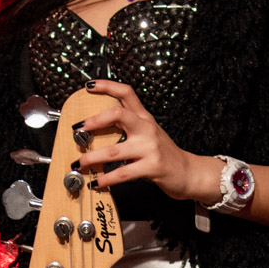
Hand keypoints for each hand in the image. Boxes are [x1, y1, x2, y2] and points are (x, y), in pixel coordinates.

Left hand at [77, 80, 213, 202]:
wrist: (188, 172)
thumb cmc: (164, 154)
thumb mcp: (148, 134)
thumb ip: (128, 127)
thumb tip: (95, 126)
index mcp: (144, 118)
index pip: (126, 93)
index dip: (107, 86)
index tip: (88, 86)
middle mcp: (146, 128)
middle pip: (119, 113)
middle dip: (96, 120)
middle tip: (80, 128)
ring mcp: (150, 147)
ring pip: (115, 150)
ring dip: (93, 157)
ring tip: (81, 162)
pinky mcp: (152, 166)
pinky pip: (123, 173)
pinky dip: (107, 178)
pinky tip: (98, 182)